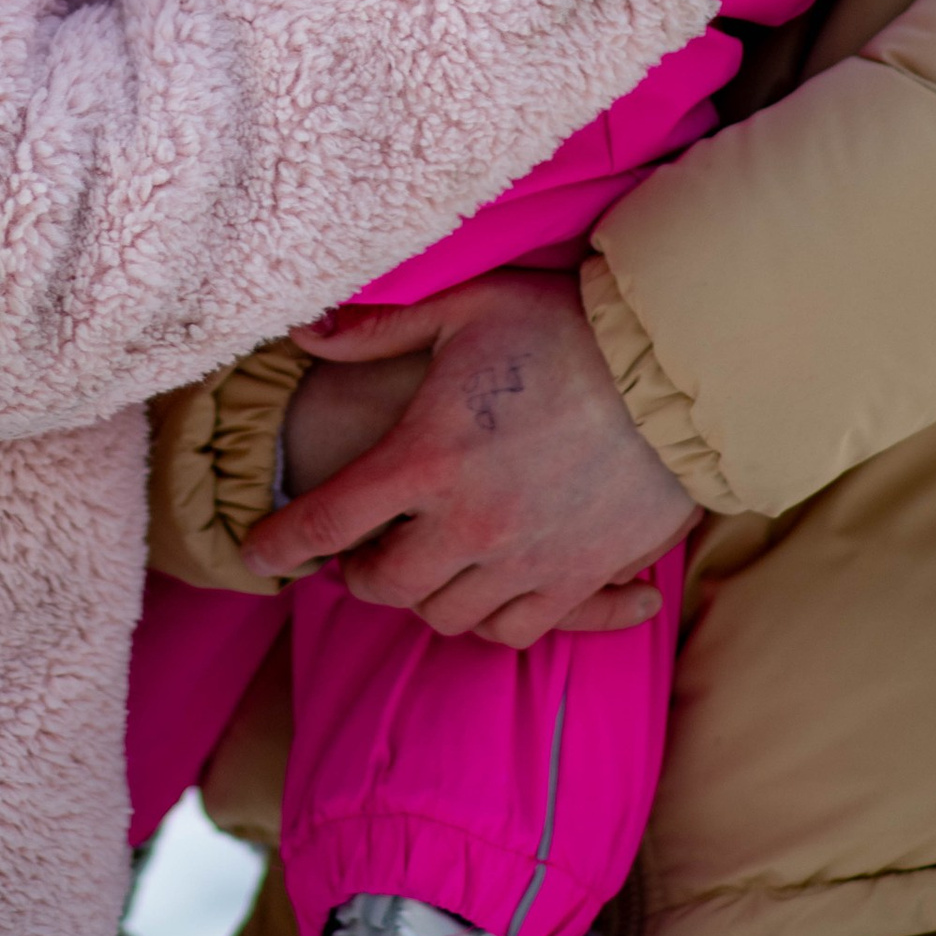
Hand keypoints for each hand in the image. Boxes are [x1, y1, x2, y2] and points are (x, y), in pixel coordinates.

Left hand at [245, 275, 700, 648]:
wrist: (676, 372)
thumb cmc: (565, 328)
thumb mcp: (466, 305)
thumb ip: (379, 327)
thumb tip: (306, 332)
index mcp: (426, 459)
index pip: (327, 524)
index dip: (279, 544)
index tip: (258, 552)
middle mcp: (469, 525)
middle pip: (383, 586)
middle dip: (357, 573)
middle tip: (359, 551)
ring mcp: (526, 561)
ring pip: (446, 617)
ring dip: (422, 597)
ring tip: (423, 567)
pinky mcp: (579, 578)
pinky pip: (518, 630)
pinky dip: (492, 620)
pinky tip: (489, 592)